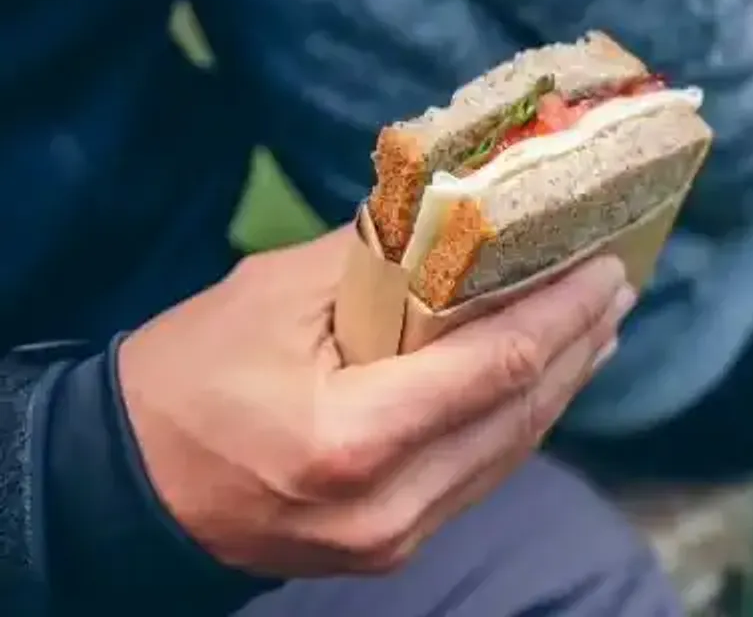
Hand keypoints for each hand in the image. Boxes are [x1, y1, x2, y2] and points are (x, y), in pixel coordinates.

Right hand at [117, 227, 633, 577]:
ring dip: (562, 384)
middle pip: (520, 414)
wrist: (124, 490)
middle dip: (578, 343)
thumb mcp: (273, 297)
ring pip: (511, 451)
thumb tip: (461, 215)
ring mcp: (394, 539)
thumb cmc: (185, 379)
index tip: (609, 267)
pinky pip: (480, 476)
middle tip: (618, 286)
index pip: (498, 367)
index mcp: (353, 440)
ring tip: (599, 325)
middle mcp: (389, 505)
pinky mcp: (392, 548)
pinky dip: (519, 421)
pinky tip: (545, 380)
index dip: (564, 314)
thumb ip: (379, 258)